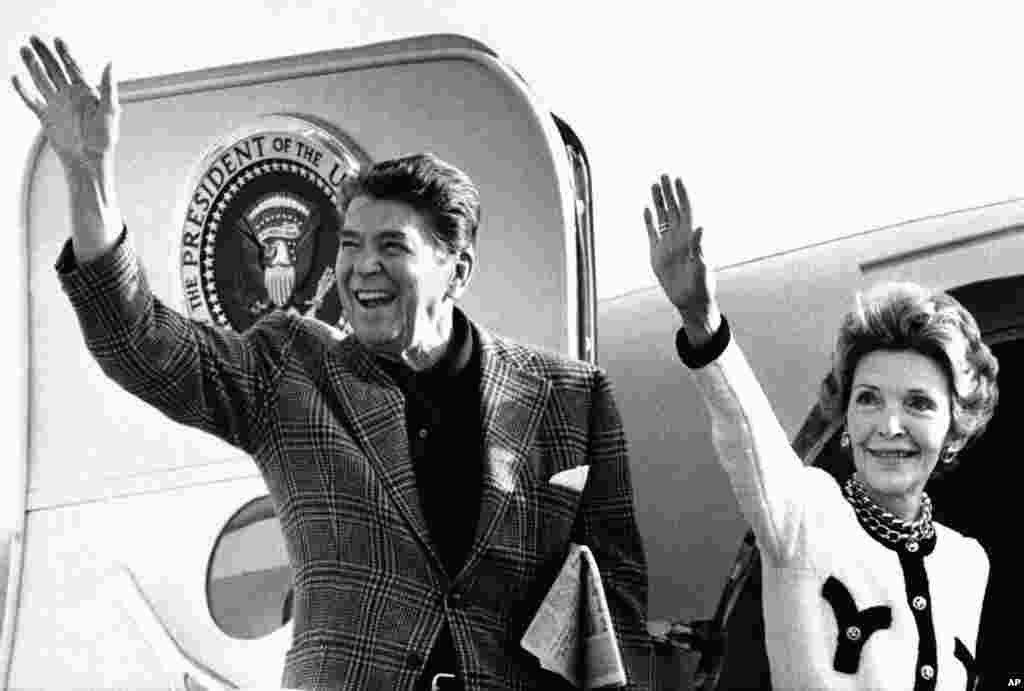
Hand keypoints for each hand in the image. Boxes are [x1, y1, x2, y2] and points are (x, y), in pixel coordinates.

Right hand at [12, 36, 118, 174]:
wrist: (88, 160)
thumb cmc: (104, 140)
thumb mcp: (110, 111)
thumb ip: (108, 87)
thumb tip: (111, 64)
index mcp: (86, 92)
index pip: (73, 68)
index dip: (65, 53)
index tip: (58, 40)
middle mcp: (70, 95)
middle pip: (54, 69)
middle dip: (45, 54)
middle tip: (34, 39)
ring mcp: (56, 104)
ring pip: (41, 80)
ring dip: (33, 66)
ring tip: (24, 50)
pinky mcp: (45, 116)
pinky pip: (31, 99)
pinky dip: (23, 89)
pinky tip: (16, 78)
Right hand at [643, 175, 718, 329]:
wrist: (690, 301)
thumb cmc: (701, 285)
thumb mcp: (701, 267)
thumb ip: (699, 247)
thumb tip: (700, 227)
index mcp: (690, 237)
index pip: (686, 210)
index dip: (681, 194)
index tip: (677, 179)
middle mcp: (679, 237)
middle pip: (673, 209)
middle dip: (668, 192)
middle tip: (663, 175)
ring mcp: (668, 244)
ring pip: (662, 217)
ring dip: (658, 202)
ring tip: (653, 185)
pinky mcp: (658, 254)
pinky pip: (652, 233)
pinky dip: (649, 221)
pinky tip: (646, 209)